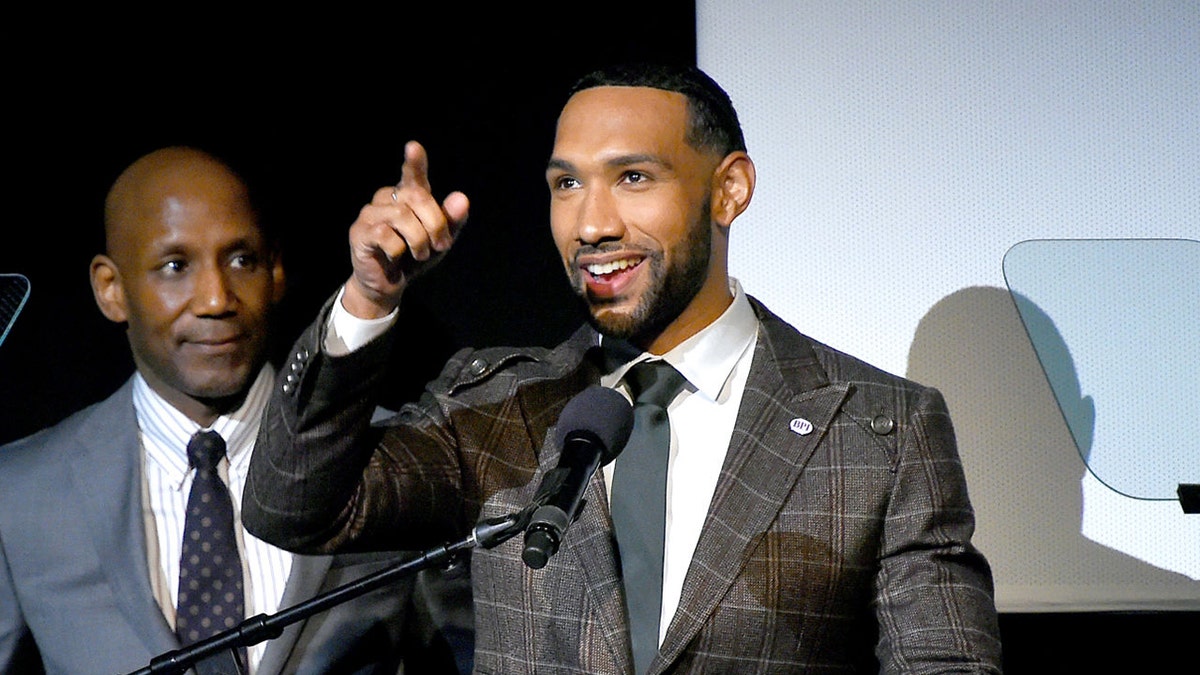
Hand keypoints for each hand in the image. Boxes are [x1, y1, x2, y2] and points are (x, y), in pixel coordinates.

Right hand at [342, 140, 469, 317]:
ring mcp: (370, 213)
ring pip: (402, 216)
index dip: (414, 162)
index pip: (413, 176)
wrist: (388, 285)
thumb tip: (461, 199)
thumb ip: (451, 221)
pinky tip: (395, 257)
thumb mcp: (439, 242)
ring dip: (419, 240)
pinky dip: (399, 250)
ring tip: (420, 254)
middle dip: (436, 223)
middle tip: (442, 245)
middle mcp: (387, 198)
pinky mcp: (359, 232)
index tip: (413, 147)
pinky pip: (386, 235)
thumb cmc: (413, 259)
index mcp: (407, 196)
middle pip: (418, 197)